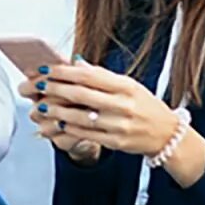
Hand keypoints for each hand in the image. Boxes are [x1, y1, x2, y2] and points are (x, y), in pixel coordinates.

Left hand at [28, 60, 181, 156]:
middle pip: (81, 95)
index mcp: (126, 86)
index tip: (45, 69)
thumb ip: (102, 76)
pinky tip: (56, 124)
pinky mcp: (116, 142)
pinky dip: (68, 128)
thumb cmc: (144, 106)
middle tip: (36, 86)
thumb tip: (76, 63)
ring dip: (56, 111)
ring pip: (80, 117)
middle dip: (54, 89)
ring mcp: (120, 125)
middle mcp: (123, 104)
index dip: (64, 72)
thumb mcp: (129, 85)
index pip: (89, 75)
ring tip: (41, 106)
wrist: (168, 135)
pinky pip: (86, 134)